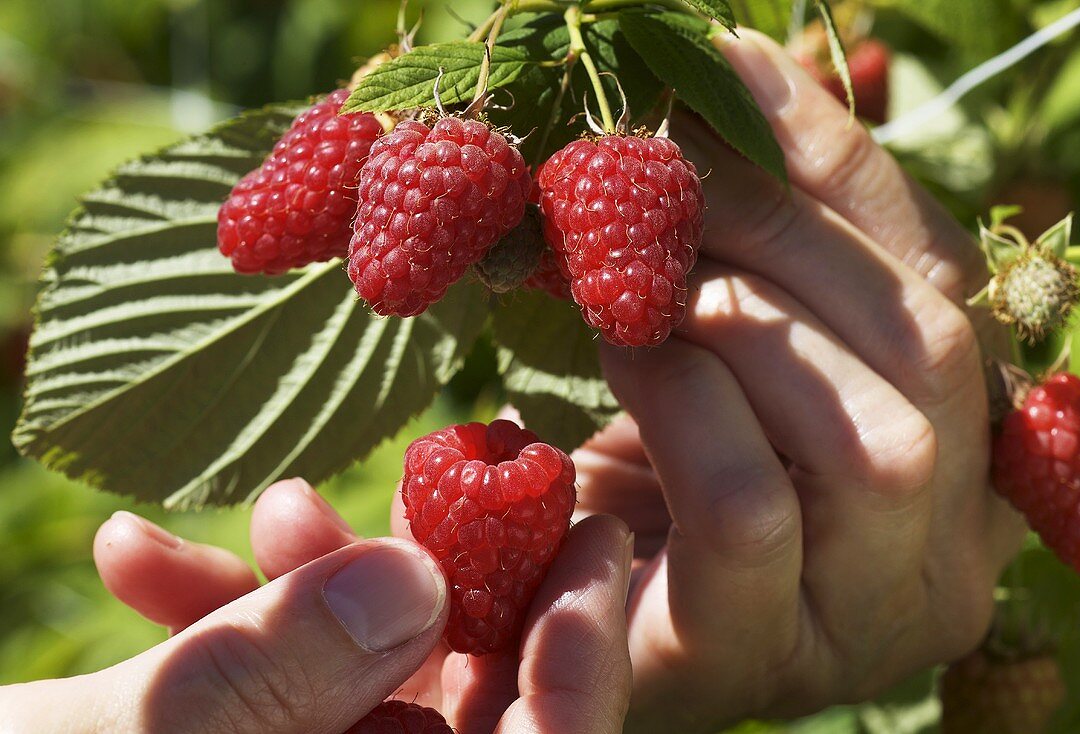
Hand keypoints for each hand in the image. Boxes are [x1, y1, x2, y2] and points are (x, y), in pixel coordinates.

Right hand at [0, 479, 631, 733]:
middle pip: (472, 714)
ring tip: (279, 507)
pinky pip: (280, 685)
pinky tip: (142, 556)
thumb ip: (265, 681)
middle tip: (488, 467)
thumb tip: (412, 583)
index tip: (593, 538)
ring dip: (330, 587)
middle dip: (462, 586)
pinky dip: (232, 618)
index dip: (581, 671)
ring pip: (371, 683)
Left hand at [575, 30, 1024, 731]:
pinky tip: (616, 348)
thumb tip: (738, 69)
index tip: (740, 68)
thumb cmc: (639, 471)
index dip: (846, 169)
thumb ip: (754, 240)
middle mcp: (946, 552)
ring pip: (873, 435)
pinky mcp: (751, 657)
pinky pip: (747, 505)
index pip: (948, 287)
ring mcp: (864, 619)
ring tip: (627, 271)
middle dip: (786, 228)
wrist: (541, 620)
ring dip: (738, 315)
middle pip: (933, 350)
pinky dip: (678, 398)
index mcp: (960, 463)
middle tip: (654, 161)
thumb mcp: (713, 339)